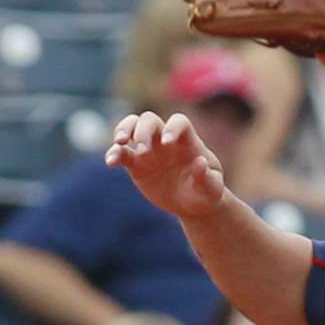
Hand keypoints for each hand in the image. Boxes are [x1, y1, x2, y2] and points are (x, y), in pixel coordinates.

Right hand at [105, 112, 225, 219]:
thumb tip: (200, 162)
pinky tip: (111, 162)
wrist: (193, 204)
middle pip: (150, 120)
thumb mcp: (213, 190)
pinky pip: (122, 153)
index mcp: (188, 142)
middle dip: (144, 130)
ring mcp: (150, 150)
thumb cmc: (207, 193)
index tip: (167, 143)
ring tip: (120, 142)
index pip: (179, 122)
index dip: (172, 128)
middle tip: (143, 150)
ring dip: (124, 130)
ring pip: (132, 127)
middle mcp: (166, 140)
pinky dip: (114, 154)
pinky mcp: (136, 164)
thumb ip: (208, 177)